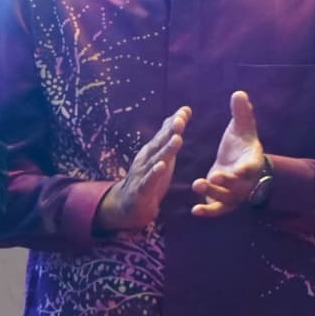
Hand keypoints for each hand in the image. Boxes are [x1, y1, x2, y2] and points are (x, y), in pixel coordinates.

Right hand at [95, 106, 187, 233]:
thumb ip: (170, 135)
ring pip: (156, 160)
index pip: (164, 134)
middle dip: (169, 132)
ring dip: (166, 150)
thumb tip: (180, 113)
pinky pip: (148, 181)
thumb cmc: (149, 177)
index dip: (174, 123)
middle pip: (159, 144)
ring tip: (177, 139)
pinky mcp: (140, 190)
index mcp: (152, 151)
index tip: (185, 110)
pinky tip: (161, 166)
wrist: (129, 205)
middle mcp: (145, 159)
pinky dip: (154, 173)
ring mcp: (142, 174)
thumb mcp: (161, 154)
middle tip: (180, 120)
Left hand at [190, 92, 265, 217]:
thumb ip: (241, 113)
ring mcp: (234, 194)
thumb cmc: (240, 145)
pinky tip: (194, 210)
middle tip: (213, 177)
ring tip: (197, 184)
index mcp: (251, 162)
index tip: (239, 169)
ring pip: (226, 198)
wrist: (238, 165)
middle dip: (226, 182)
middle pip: (238, 185)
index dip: (246, 168)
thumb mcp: (241, 129)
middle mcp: (245, 181)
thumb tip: (238, 93)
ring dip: (212, 193)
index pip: (252, 166)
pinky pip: (216, 210)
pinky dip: (207, 211)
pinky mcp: (222, 202)